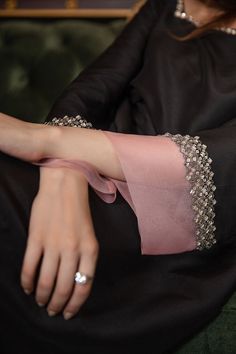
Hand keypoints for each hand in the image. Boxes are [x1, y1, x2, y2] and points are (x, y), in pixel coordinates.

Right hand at [20, 167, 98, 319]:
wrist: (65, 184)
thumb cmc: (78, 211)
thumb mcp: (90, 235)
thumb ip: (84, 259)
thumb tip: (74, 284)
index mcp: (90, 250)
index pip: (84, 287)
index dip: (75, 305)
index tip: (68, 313)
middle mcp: (73, 250)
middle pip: (64, 288)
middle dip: (57, 304)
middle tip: (52, 311)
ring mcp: (53, 244)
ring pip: (45, 281)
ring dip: (41, 296)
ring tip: (40, 301)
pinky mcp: (36, 238)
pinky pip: (30, 267)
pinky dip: (27, 282)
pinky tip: (27, 287)